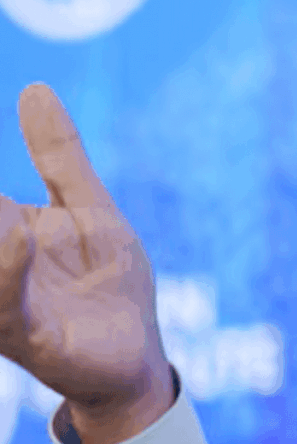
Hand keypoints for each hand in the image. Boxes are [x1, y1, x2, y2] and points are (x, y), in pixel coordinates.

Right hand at [0, 83, 172, 443]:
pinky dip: (7, 271)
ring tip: (2, 211)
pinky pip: (7, 306)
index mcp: (3, 229)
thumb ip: (58, 155)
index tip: (6, 97)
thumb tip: (35, 88)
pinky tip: (16, 233)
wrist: (135, 354)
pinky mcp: (29, 336)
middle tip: (0, 205)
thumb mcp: (89, 206)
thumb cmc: (108, 281)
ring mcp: (5, 301)